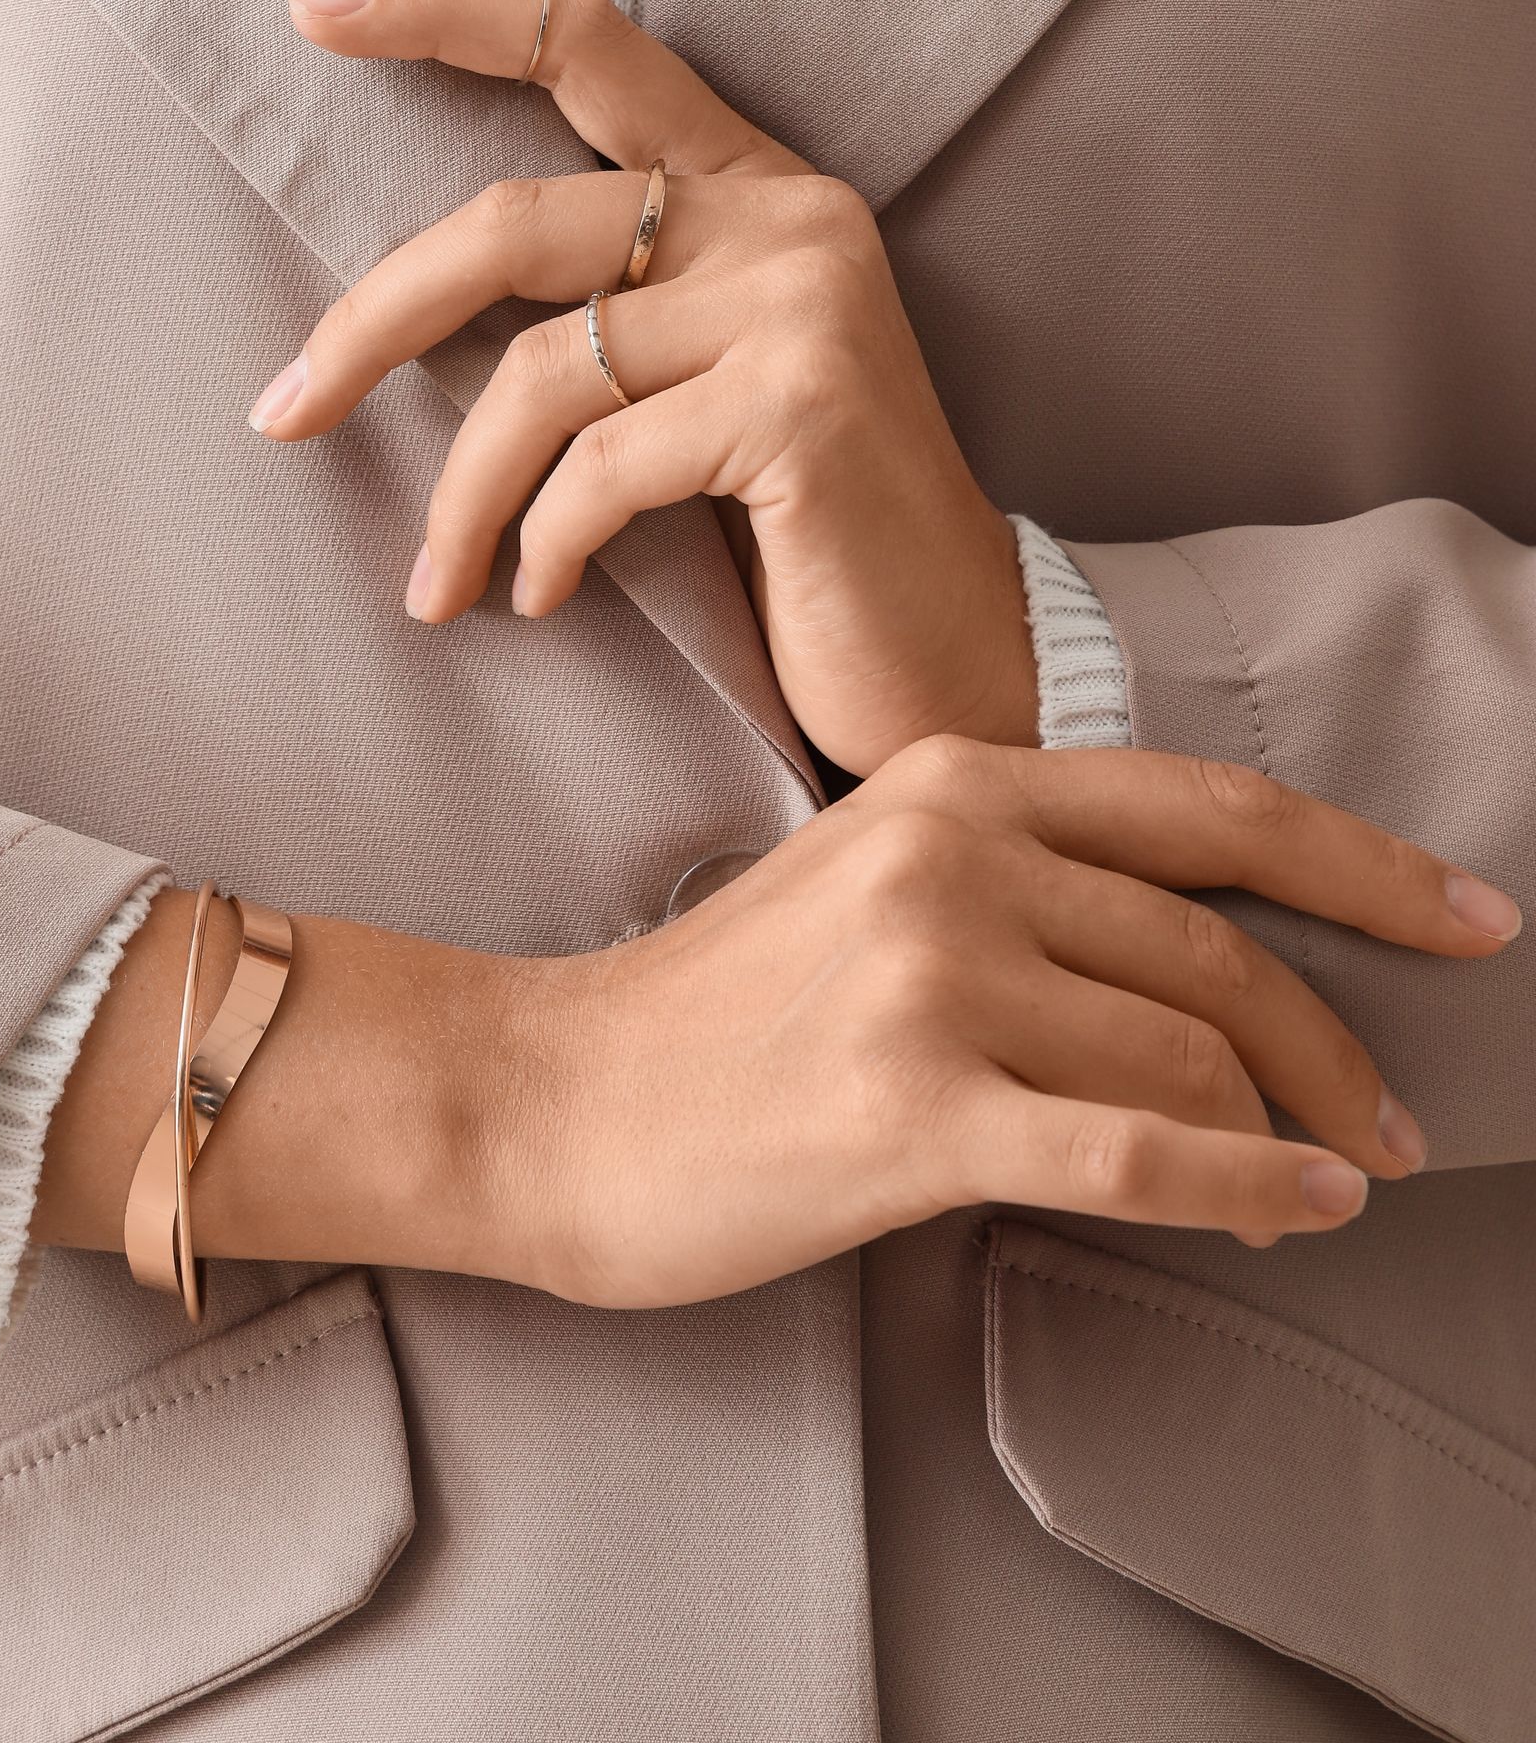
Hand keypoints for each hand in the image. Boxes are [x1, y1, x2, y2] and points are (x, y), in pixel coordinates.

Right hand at [37, 736, 1521, 1284]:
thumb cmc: (713, 1014)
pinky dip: (1244, 1188)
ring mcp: (930, 973)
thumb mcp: (867, 881)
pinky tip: (1299, 1214)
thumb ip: (1021, 880)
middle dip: (1334, 1044)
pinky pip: (1136, 1152)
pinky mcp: (909, 1105)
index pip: (1204, 811)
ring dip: (1285, 1134)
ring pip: (1185, 1053)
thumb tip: (1208, 971)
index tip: (1465, 917)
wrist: (548, 1102)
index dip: (1359, 866)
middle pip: (1214, 946)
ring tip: (1318, 1183)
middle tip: (1392, 1120)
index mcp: (948, 779)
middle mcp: (951, 851)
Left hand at [262, 0, 1034, 772]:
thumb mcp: (697, 384)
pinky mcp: (802, 405)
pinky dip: (542, 545)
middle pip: (513, 220)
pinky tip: (538, 599)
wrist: (956, 658)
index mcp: (757, 185)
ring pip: (544, 370)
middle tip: (280, 413)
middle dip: (371, 322)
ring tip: (431, 586)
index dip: (443, 13)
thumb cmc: (800, 534)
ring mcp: (804, 304)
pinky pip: (600, 469)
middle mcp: (789, 217)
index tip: (311, 8)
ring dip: (458, 495)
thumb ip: (604, 308)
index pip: (588, 42)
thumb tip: (393, 312)